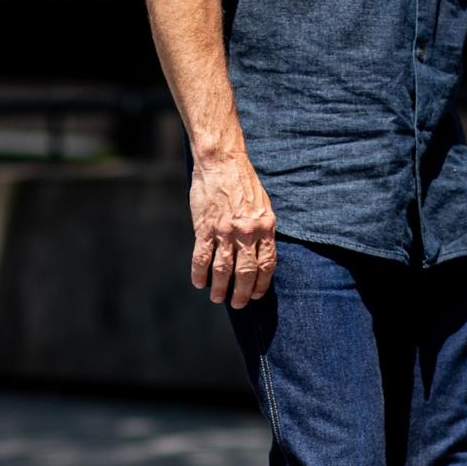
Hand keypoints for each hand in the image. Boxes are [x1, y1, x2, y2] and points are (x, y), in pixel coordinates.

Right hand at [189, 151, 276, 308]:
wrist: (222, 161)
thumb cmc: (243, 182)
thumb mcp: (263, 205)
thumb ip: (262, 228)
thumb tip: (261, 251)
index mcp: (265, 226)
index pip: (267, 264)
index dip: (261, 283)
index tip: (256, 294)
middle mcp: (247, 232)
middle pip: (246, 272)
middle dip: (242, 293)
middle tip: (238, 304)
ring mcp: (225, 231)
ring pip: (223, 270)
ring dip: (220, 288)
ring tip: (217, 298)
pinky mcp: (205, 228)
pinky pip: (202, 257)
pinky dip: (199, 273)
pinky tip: (199, 283)